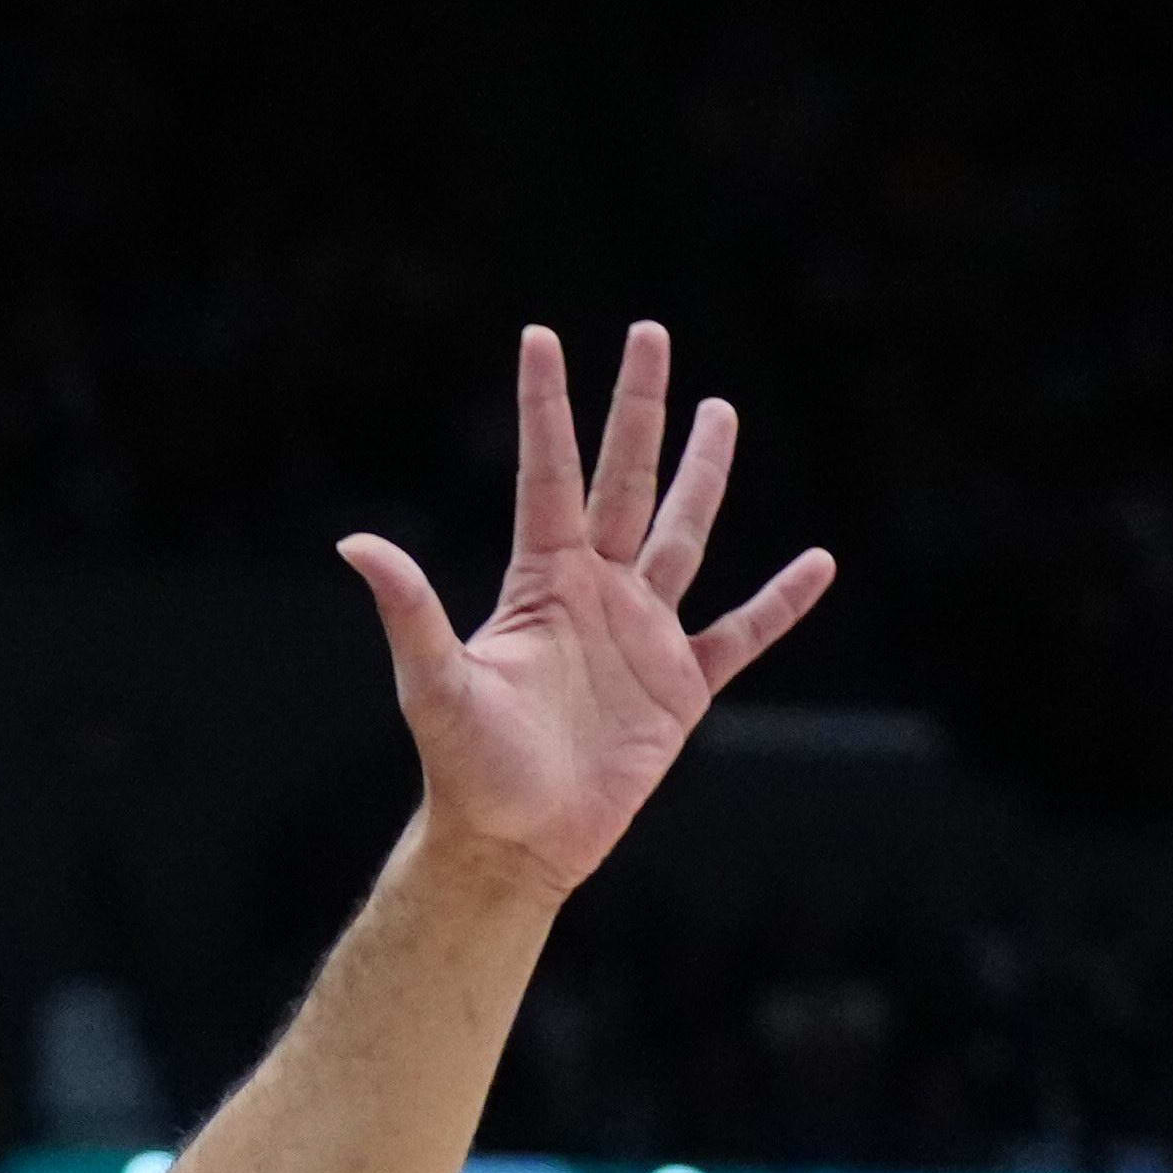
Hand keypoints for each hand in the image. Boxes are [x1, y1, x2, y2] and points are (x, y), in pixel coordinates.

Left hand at [341, 321, 835, 897]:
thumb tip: (354, 543)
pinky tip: (818, 563)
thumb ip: (408, 609)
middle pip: (624, 478)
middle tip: (651, 334)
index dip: (548, 407)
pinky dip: (780, 602)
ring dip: (703, 474)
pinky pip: (741, 632)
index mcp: (542, 581)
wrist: (514, 838)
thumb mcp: (434, 681)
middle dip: (640, 408)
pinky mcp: (682, 687)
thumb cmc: (465, 764)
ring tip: (723, 409)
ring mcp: (642, 633)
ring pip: (683, 532)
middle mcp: (596, 591)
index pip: (549, 474)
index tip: (542, 336)